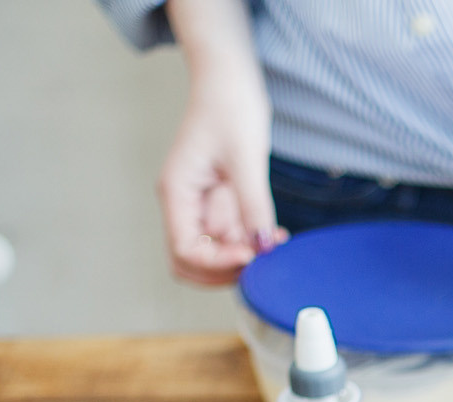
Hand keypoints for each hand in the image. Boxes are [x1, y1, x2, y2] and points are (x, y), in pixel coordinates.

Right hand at [158, 85, 284, 285]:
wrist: (229, 79)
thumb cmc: (229, 106)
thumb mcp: (245, 156)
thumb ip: (253, 204)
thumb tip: (263, 246)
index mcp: (176, 191)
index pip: (185, 250)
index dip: (217, 262)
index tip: (251, 255)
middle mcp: (183, 203)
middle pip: (190, 261)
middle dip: (224, 271)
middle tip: (261, 263)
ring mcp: (201, 205)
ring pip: (213, 253)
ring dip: (242, 258)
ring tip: (276, 245)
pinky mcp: (220, 202)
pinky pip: (231, 236)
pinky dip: (250, 243)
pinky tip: (275, 236)